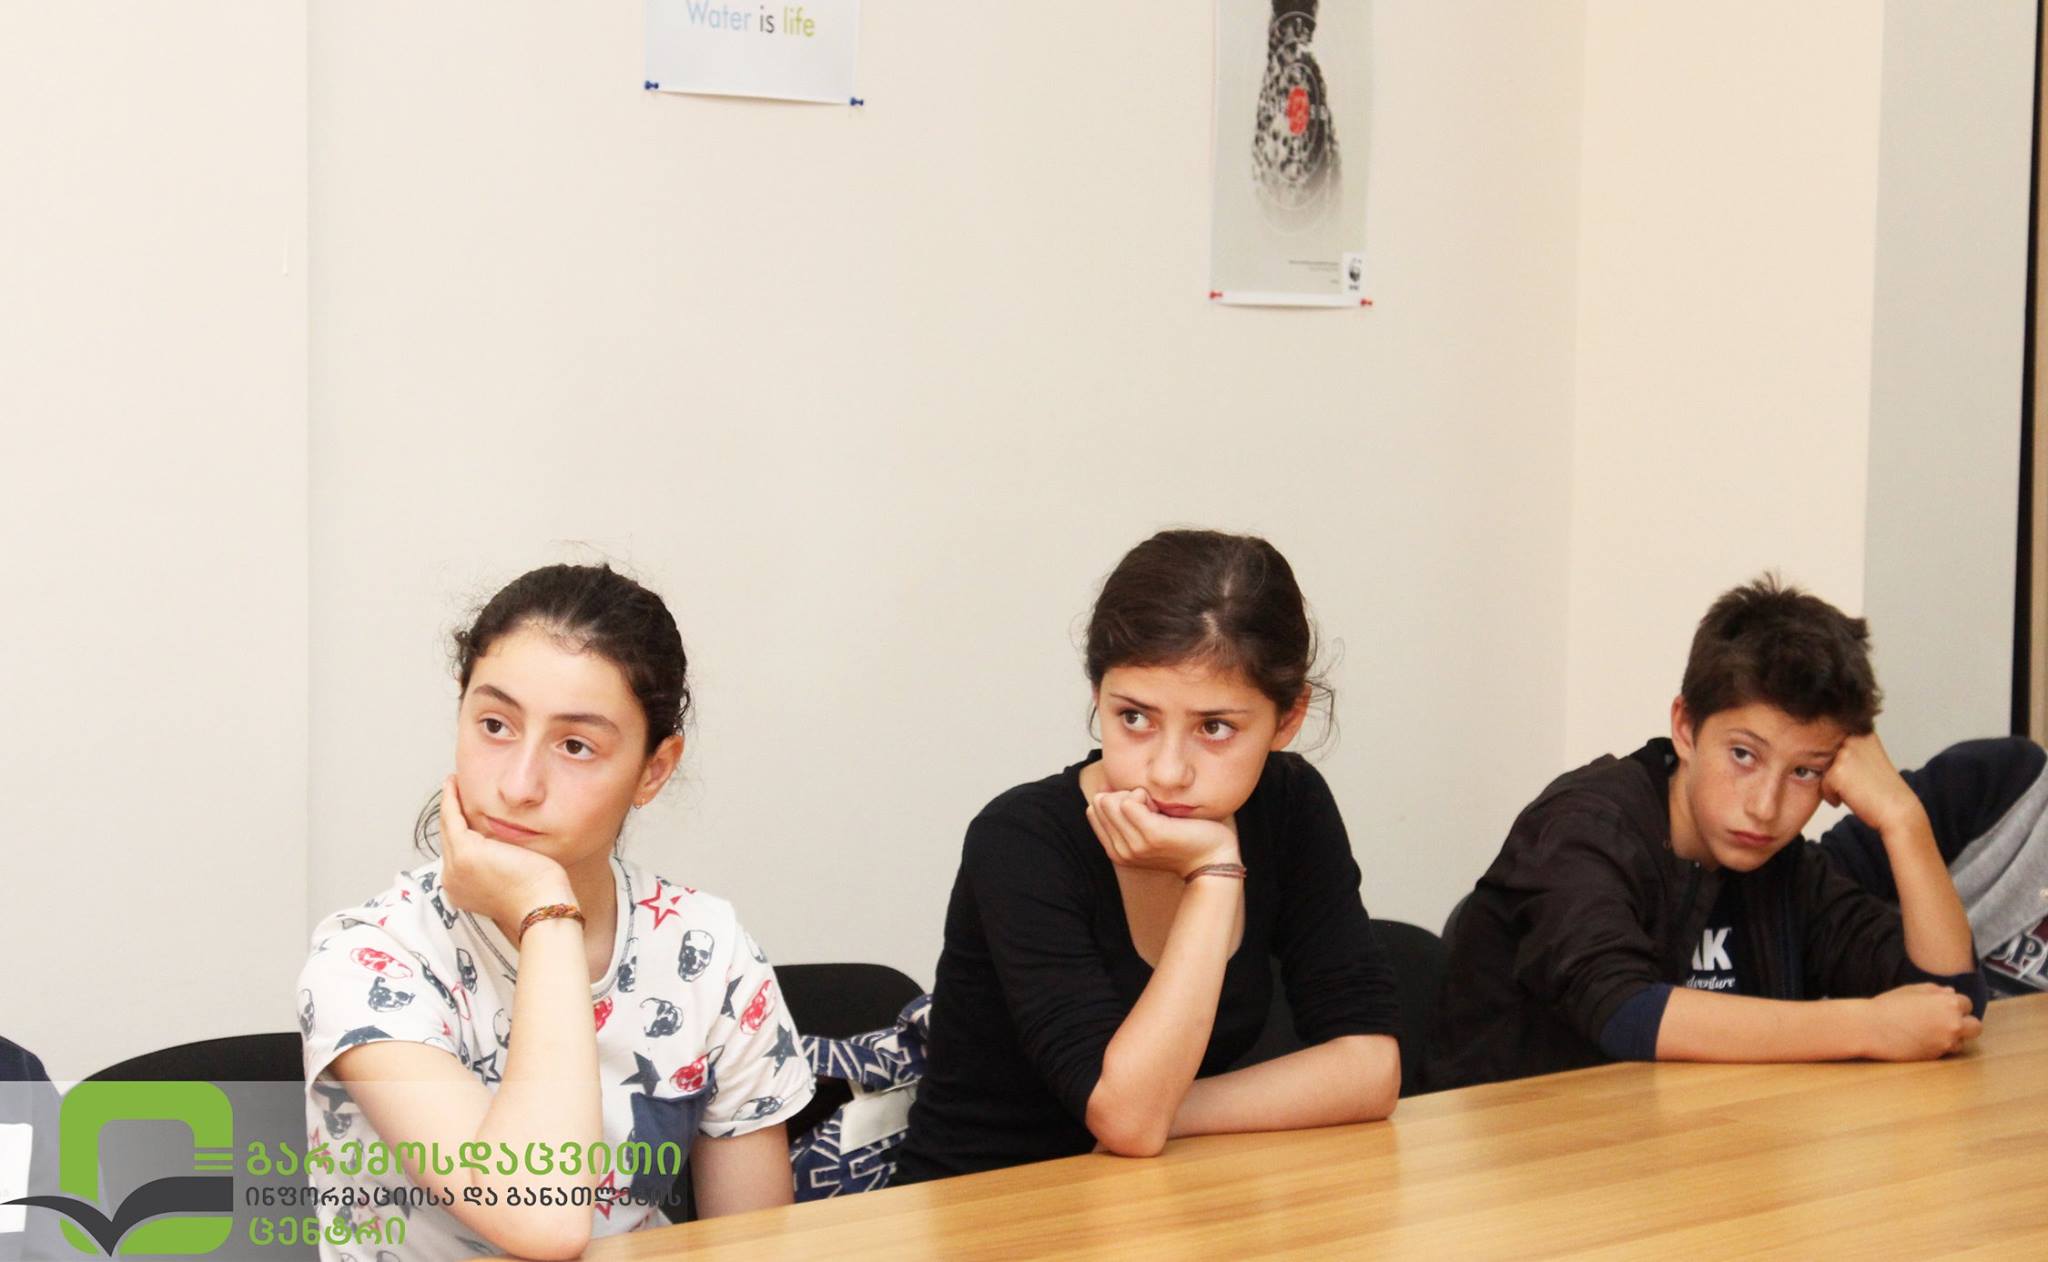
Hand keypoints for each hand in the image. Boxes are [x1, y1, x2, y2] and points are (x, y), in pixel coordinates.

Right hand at [437, 776, 575, 928]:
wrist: (541, 906)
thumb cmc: (538, 894)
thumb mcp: (510, 876)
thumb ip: (499, 861)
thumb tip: (503, 844)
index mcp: (462, 889)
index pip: (456, 852)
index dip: (458, 828)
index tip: (462, 809)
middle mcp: (452, 880)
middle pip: (449, 838)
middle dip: (450, 812)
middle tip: (454, 789)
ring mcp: (455, 867)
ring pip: (448, 826)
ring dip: (448, 802)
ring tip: (453, 784)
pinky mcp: (465, 852)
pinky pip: (452, 818)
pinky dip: (451, 799)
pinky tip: (453, 784)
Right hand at [1085, 788, 1239, 878]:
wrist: (1212, 859)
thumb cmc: (1183, 838)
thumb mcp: (1145, 827)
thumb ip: (1123, 812)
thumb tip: (1103, 786)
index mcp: (1116, 851)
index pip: (1093, 809)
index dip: (1116, 800)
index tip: (1141, 810)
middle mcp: (1121, 852)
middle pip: (1101, 802)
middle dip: (1124, 796)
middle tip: (1152, 808)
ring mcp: (1135, 845)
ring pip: (1112, 800)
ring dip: (1136, 796)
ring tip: (1157, 809)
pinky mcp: (1151, 835)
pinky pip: (1129, 801)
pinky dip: (1145, 796)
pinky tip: (1162, 808)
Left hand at [1822, 732, 1925, 836]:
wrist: (1897, 809)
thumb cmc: (1882, 789)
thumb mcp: (1868, 759)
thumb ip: (1849, 750)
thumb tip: (1819, 749)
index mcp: (1862, 734)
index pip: (1833, 746)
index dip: (1842, 766)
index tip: (1859, 776)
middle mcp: (1853, 739)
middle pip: (1825, 759)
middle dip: (1836, 774)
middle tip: (1859, 785)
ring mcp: (1845, 753)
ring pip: (1823, 772)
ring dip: (1834, 785)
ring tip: (1857, 790)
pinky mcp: (1837, 770)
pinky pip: (1823, 786)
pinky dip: (1832, 796)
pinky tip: (1853, 798)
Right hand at [1861, 983, 1981, 1060]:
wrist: (1869, 1028)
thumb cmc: (1888, 1006)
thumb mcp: (1912, 990)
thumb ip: (1936, 990)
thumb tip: (1951, 993)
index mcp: (1948, 1003)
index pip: (1967, 1003)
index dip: (1954, 1004)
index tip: (1941, 1006)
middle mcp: (1953, 1024)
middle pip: (1975, 1026)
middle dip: (1965, 1023)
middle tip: (1947, 1021)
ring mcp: (1946, 1042)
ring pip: (1963, 1041)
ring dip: (1953, 1036)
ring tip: (1930, 1031)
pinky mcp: (1937, 1056)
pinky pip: (1947, 1050)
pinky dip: (1940, 1045)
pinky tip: (1922, 1038)